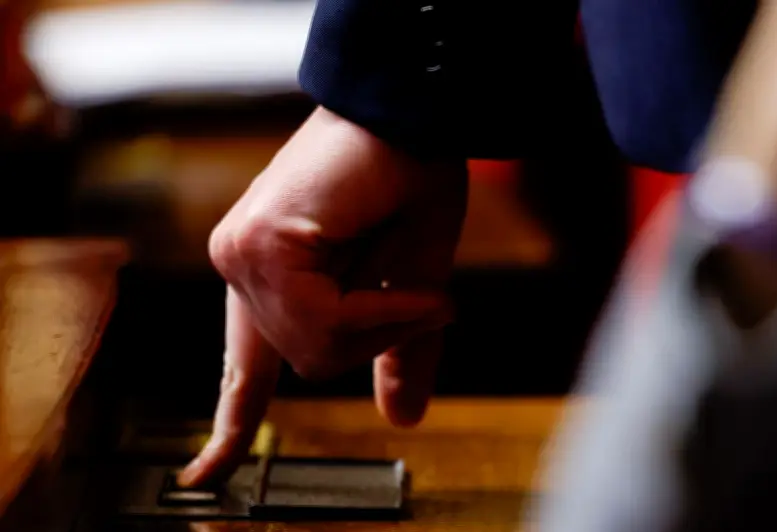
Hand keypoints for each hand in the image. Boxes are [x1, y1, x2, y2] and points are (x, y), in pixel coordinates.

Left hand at [178, 107, 466, 486]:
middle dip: (379, 337)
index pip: (246, 367)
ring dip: (384, 319)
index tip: (199, 477)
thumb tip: (401, 418)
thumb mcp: (412, 286)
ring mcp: (243, 255)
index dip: (230, 428)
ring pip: (313, 346)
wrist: (411, 114)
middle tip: (424, 297)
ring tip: (414, 277)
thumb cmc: (410, 184)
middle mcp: (245, 269)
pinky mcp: (256, 243)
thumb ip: (396, 351)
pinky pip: (321, 315)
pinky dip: (377, 305)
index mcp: (277, 283)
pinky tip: (400, 273)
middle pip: (306, 361)